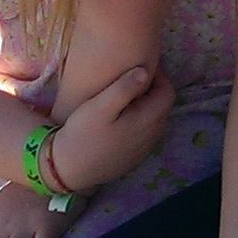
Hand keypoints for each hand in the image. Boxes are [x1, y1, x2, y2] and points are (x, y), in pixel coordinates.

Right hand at [52, 66, 173, 191]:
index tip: (138, 68)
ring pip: (156, 120)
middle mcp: (153, 136)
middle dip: (152, 90)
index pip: (167, 92)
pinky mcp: (135, 158)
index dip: (158, 77)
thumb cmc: (83, 134)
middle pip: (163, 106)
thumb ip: (124, 88)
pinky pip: (146, 134)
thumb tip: (145, 71)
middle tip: (130, 80)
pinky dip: (140, 121)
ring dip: (146, 106)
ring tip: (125, 98)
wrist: (69, 169)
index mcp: (148, 121)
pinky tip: (121, 119)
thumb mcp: (100, 106)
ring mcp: (145, 149)